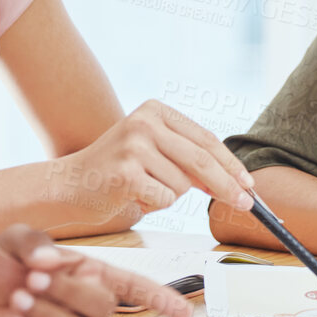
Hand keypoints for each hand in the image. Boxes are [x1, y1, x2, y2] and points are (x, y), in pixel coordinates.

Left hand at [0, 225, 189, 316]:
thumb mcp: (15, 239)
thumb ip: (36, 242)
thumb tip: (55, 261)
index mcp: (88, 274)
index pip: (133, 287)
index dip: (160, 298)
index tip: (183, 310)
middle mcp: (84, 305)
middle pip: (103, 307)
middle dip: (68, 291)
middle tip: (33, 280)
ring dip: (47, 313)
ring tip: (18, 298)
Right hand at [49, 100, 255, 223]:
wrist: (67, 185)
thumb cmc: (115, 172)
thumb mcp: (152, 152)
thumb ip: (186, 159)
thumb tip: (233, 180)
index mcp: (155, 110)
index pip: (205, 138)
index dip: (230, 164)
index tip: (249, 184)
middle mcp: (145, 122)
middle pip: (202, 160)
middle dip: (227, 186)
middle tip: (245, 205)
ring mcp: (134, 146)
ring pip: (183, 185)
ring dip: (169, 195)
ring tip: (143, 189)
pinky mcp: (126, 173)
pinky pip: (165, 199)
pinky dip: (155, 205)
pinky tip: (132, 196)